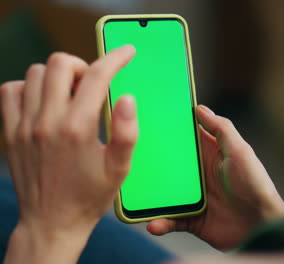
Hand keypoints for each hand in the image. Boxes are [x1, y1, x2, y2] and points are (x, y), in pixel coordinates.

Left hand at [1, 45, 136, 263]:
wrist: (51, 222)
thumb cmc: (88, 196)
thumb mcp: (119, 169)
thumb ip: (127, 132)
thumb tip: (127, 98)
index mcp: (78, 128)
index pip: (96, 77)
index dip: (115, 58)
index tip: (125, 52)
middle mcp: (47, 121)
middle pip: (59, 64)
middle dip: (82, 65)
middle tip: (92, 83)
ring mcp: (24, 125)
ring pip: (34, 73)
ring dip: (56, 75)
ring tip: (69, 94)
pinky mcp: (10, 132)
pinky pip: (10, 91)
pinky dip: (27, 87)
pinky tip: (43, 101)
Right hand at [147, 105, 283, 250]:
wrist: (261, 227)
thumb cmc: (255, 185)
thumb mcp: (240, 151)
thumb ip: (222, 129)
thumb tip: (200, 108)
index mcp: (211, 155)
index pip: (187, 139)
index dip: (170, 131)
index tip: (147, 121)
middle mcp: (200, 175)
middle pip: (170, 166)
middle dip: (152, 164)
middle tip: (130, 159)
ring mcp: (195, 198)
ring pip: (165, 194)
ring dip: (151, 196)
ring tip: (134, 197)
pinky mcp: (193, 220)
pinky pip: (171, 220)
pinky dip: (161, 222)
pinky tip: (153, 223)